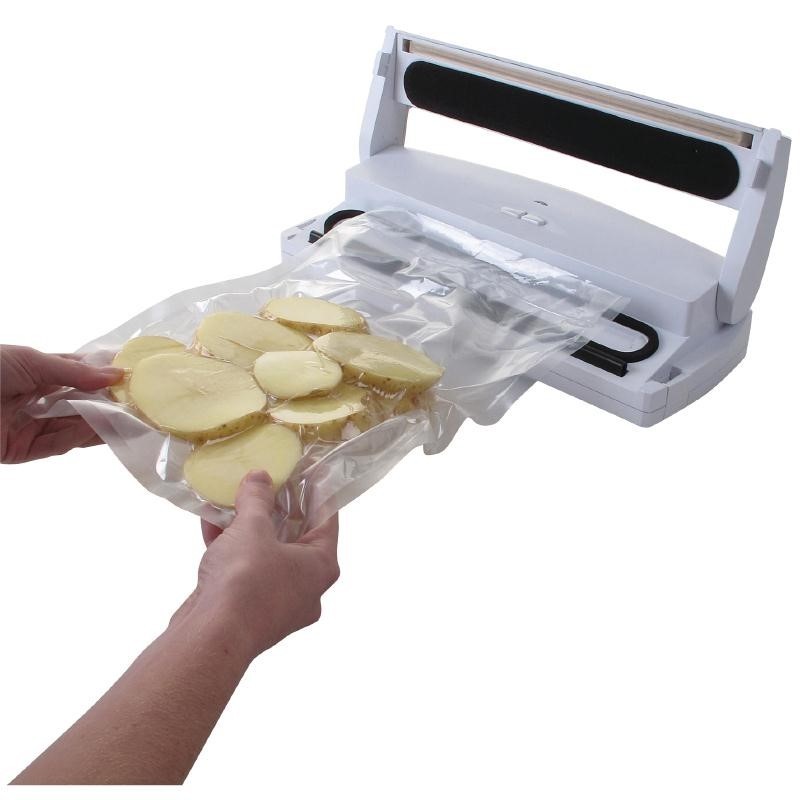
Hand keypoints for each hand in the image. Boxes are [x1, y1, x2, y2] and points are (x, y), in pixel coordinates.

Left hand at [1, 344, 121, 463]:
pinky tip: (95, 429)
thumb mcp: (30, 361)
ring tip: (127, 420)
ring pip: (72, 427)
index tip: (132, 375)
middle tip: (137, 403)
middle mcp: (36, 400)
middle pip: (79, 404)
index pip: (78, 374)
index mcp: (36, 374)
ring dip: (98, 423)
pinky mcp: (22, 450)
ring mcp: (30, 425)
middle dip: (107, 404)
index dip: (104, 375)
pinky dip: (76, 438)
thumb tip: (115, 375)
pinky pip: (55, 444)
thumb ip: (72, 371)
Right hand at [174, 470, 339, 661]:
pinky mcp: (249, 613)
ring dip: (248, 528)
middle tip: (266, 482)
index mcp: (322, 566)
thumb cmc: (246, 580)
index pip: (327, 518)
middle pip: (296, 537)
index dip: (316, 490)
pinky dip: (230, 550)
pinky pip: (244, 573)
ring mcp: (278, 604)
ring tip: (232, 500)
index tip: (307, 469)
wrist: (211, 638)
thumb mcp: (252, 527)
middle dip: (276, 509)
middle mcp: (307, 588)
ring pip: (266, 555)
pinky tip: (210, 525)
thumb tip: (259, 478)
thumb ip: (257, 499)